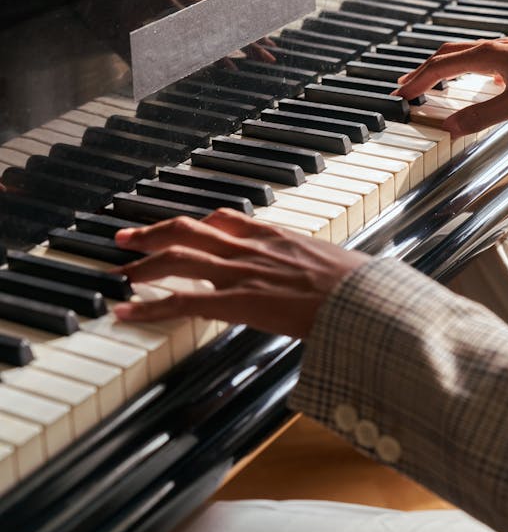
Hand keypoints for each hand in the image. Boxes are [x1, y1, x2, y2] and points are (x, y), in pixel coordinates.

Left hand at [113, 209, 368, 338]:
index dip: (196, 223)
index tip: (179, 227)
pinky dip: (148, 306)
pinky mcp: (238, 300)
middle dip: (152, 232)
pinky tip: (126, 312)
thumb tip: (331, 278)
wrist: (366, 300)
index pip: (225, 219)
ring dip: (141, 265)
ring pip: (177, 259)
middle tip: (125, 237)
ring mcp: (243, 272)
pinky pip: (182, 301)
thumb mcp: (338, 265)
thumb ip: (319, 268)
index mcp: (276, 237)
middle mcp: (253, 247)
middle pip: (189, 230)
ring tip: (117, 273)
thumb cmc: (361, 289)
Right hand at [395, 36, 507, 137]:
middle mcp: (494, 47)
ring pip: (463, 53)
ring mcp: (506, 49)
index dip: (417, 81)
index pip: (440, 66)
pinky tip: (472, 78)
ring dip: (441, 67)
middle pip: (446, 54)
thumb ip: (481, 116)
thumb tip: (448, 127)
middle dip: (422, 71)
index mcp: (488, 55)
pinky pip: (479, 57)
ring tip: (429, 80)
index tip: (401, 95)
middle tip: (405, 86)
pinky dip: (463, 66)